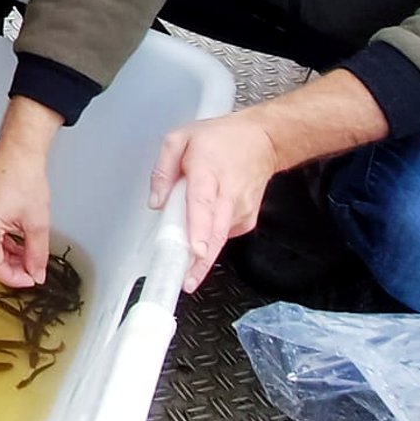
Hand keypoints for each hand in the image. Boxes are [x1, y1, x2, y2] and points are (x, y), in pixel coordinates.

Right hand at [0, 101, 59, 286]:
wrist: (19, 150)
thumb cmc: (26, 179)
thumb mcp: (37, 221)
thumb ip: (36, 253)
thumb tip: (36, 275)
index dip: (11, 277)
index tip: (30, 279)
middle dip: (6, 269)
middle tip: (29, 272)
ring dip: (3, 257)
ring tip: (26, 258)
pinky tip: (17, 243)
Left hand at [148, 111, 279, 292]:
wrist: (263, 140)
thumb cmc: (220, 139)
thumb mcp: (181, 138)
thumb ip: (163, 169)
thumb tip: (156, 202)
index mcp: (207, 172)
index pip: (203, 204)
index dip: (199, 229)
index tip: (195, 251)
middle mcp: (228, 195)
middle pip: (215, 233)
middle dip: (200, 261)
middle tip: (184, 281)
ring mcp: (241, 210)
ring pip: (218, 240)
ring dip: (201, 253)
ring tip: (186, 259)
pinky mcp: (247, 220)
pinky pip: (223, 236)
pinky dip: (210, 238)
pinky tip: (204, 227)